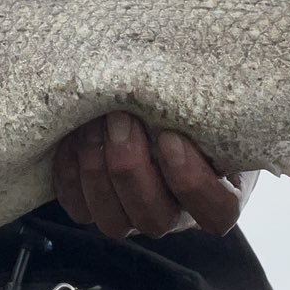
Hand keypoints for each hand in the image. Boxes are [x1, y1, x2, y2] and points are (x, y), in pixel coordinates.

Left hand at [53, 113, 242, 239]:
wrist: (160, 108)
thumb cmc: (196, 107)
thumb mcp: (214, 105)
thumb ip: (209, 102)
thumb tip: (199, 68)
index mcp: (219, 195)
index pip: (217, 211)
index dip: (192, 182)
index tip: (170, 137)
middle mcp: (176, 214)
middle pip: (155, 219)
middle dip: (130, 168)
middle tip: (121, 119)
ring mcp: (133, 217)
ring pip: (113, 221)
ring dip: (98, 170)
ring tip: (94, 123)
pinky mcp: (96, 210)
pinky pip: (79, 208)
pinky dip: (71, 175)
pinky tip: (73, 137)